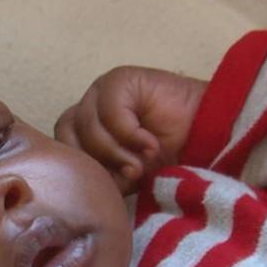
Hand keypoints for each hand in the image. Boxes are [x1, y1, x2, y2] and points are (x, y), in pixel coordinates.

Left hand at [55, 66, 205, 193]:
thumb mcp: (126, 176)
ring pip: (88, 126)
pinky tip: (150, 144)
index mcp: (83, 128)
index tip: (110, 184)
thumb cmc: (167, 157)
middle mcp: (89, 107)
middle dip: (96, 160)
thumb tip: (85, 186)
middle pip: (68, 134)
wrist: (205, 138)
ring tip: (141, 164)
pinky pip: (110, 111)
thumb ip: (102, 177)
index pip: (61, 146)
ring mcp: (102, 91)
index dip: (81, 167)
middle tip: (125, 175)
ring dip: (116, 152)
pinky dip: (129, 134)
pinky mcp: (121, 80)